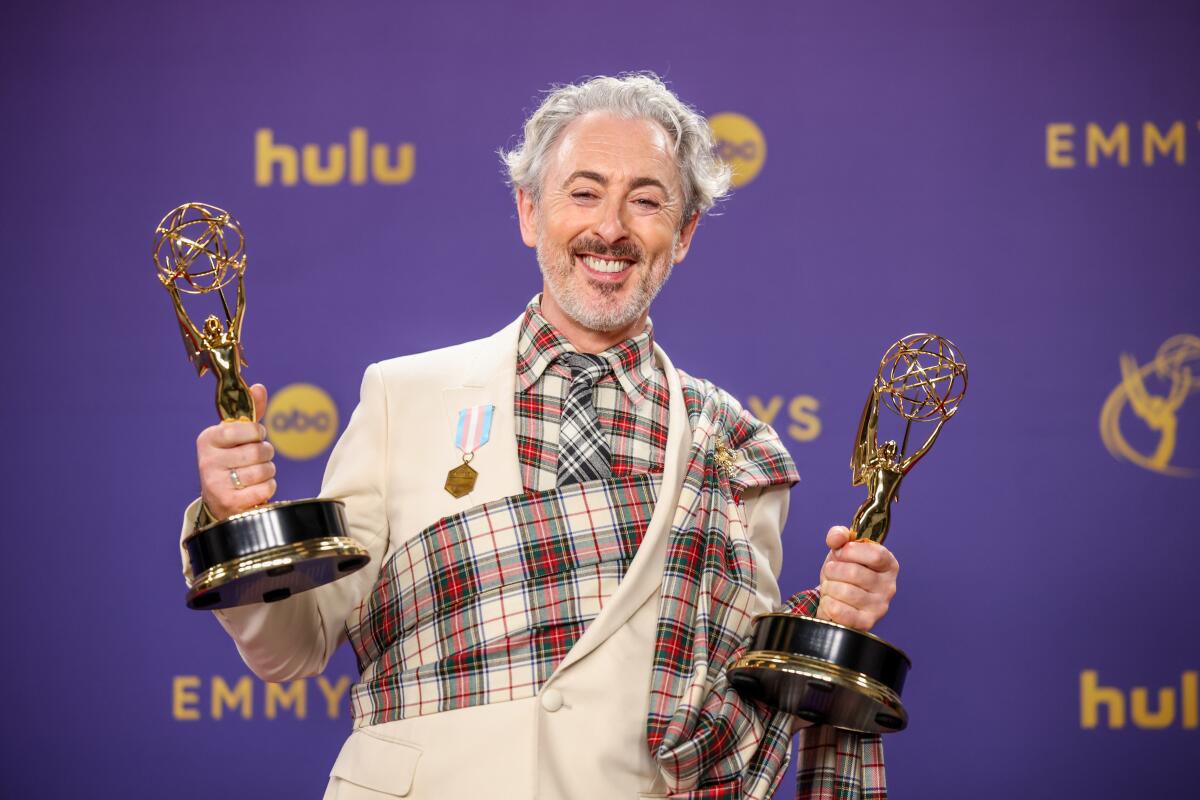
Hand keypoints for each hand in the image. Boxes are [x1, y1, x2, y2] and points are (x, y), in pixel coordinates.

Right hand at [196, 383, 275, 518]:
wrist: (219, 499)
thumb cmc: (231, 461)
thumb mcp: (237, 436)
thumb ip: (251, 412)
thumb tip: (259, 388)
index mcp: (207, 439)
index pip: (245, 428)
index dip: (258, 433)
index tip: (255, 437)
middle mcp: (207, 461)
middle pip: (258, 450)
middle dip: (266, 454)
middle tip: (257, 458)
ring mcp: (216, 483)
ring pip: (264, 470)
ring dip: (268, 472)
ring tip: (255, 474)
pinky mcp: (228, 502)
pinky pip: (266, 488)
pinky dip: (268, 487)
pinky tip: (256, 488)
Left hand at [815, 526, 897, 631]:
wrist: (837, 601)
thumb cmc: (843, 573)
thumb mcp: (841, 550)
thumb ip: (839, 535)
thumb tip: (838, 537)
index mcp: (889, 565)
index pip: (875, 554)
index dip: (851, 551)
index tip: (840, 552)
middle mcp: (889, 587)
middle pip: (855, 573)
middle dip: (833, 569)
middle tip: (832, 571)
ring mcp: (879, 607)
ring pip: (845, 591)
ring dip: (829, 586)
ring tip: (832, 587)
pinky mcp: (866, 623)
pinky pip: (838, 610)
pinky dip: (828, 603)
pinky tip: (832, 601)